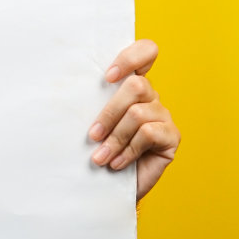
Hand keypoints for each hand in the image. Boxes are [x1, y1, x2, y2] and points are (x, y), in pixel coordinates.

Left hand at [85, 39, 178, 200]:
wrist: (109, 187)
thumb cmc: (98, 150)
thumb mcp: (93, 123)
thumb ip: (91, 103)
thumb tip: (67, 90)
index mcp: (132, 85)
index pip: (146, 51)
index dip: (130, 58)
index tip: (108, 77)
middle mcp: (151, 96)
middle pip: (137, 85)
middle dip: (110, 112)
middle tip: (92, 135)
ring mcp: (163, 115)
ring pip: (138, 113)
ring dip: (115, 138)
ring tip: (100, 158)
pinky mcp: (171, 136)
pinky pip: (148, 133)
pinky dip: (127, 150)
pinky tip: (116, 163)